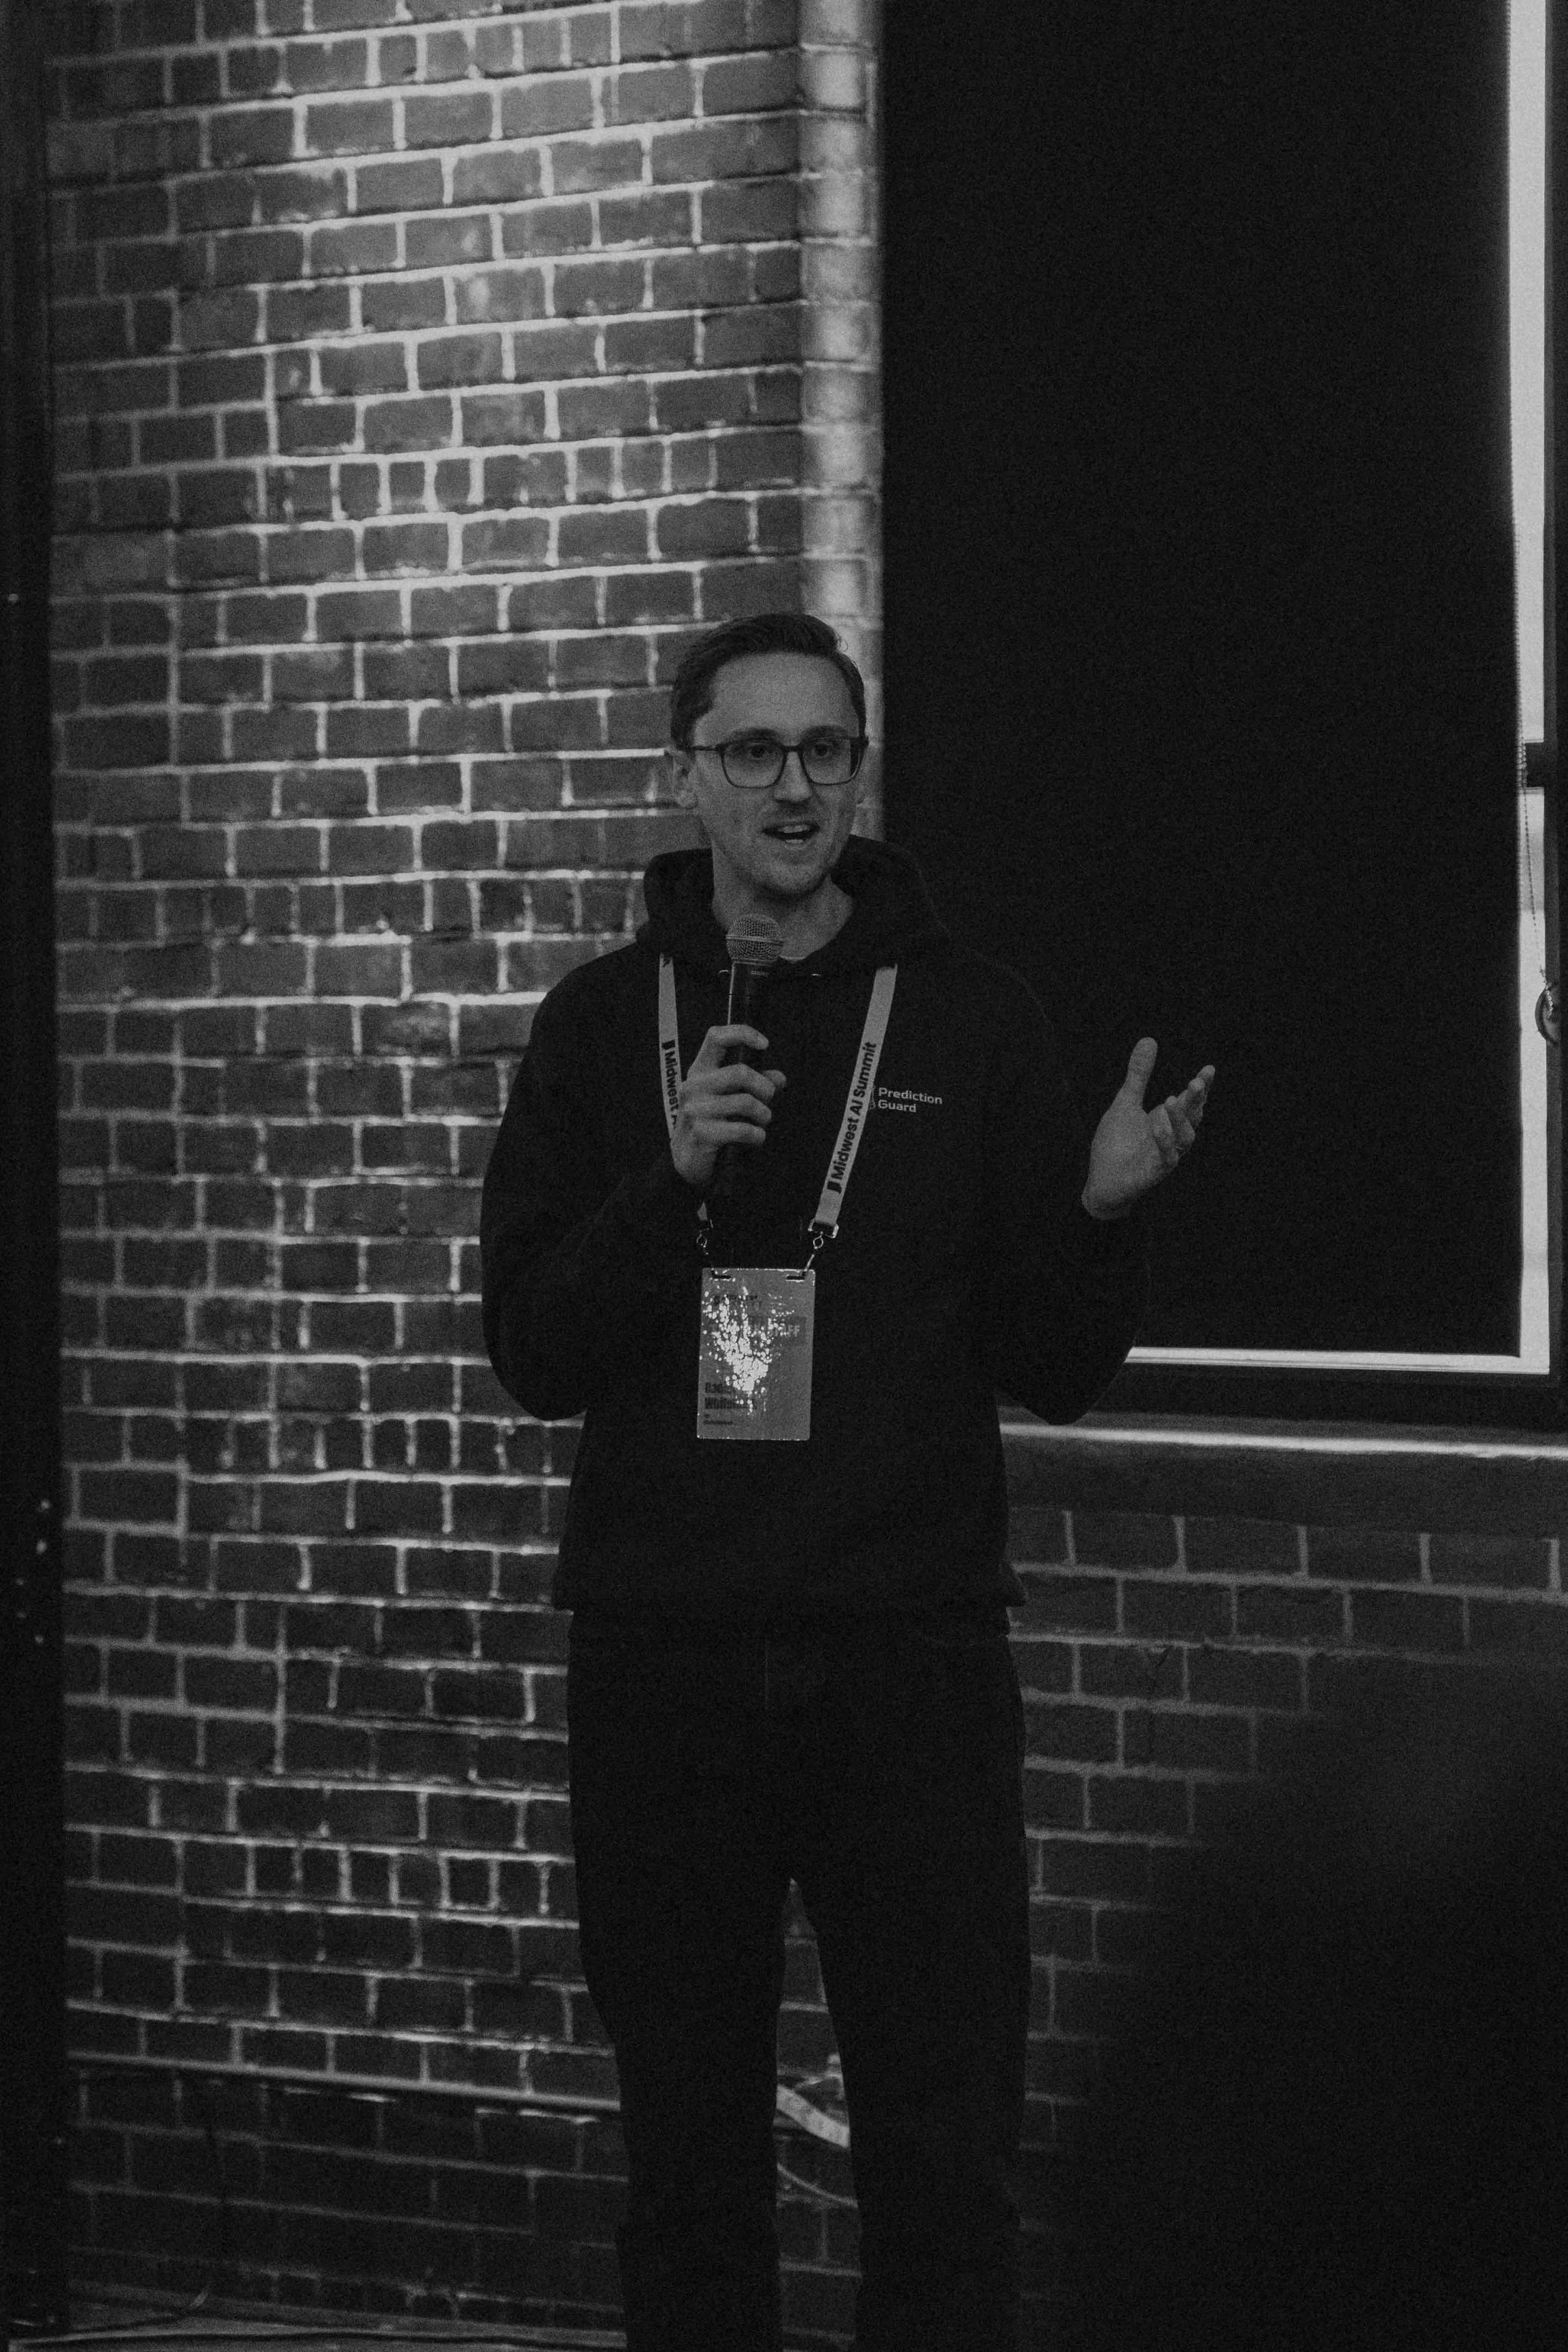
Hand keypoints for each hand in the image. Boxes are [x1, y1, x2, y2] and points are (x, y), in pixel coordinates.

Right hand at [670, 1024, 787, 1190]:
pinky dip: (757, 1135)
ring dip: (763, 1115)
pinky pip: (742, 1129)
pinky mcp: (701, 1133)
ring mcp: (695, 1109)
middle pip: (740, 1072)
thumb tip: (779, 1078)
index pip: (716, 1037)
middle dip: (764, 1088)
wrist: (687, 1161)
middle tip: (768, 1101)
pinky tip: (755, 1139)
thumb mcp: (730, 1098)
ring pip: (745, 1102)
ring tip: (761, 1123)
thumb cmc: (712, 1123)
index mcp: (700, 1070)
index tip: (764, 1044)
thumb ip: (755, 1085)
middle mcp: (693, 1085)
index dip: (743, 1033)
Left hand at [1082, 1038, 1214, 1218]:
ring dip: (1180, 1119)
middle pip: (1193, 1117)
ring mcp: (1165, 1155)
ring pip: (1185, 1138)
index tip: (1209, 1068)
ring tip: (1169, 1099)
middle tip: (1196, 1081)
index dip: (1201, 1086)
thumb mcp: (1126, 1102)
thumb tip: (1149, 1039)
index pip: (1190, 1101)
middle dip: (1197, 1100)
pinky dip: (1164, 1141)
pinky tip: (1157, 1125)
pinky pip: (1167, 1158)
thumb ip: (1139, 1076)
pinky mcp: (1154, 1173)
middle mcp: (1172, 1137)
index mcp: (1168, 1119)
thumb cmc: (1117, 1143)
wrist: (1101, 1180)